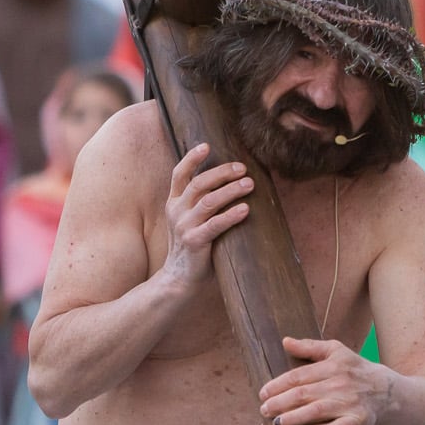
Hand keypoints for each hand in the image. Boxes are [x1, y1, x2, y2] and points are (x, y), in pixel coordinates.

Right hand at [160, 143, 251, 288]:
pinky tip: (245, 209)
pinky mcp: (194, 243)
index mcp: (175, 203)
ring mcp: (184, 227)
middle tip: (243, 168)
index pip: (179, 174)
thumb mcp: (193, 221)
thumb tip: (234, 182)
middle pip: (199, 184)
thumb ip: (204, 203)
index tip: (206, 145)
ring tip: (250, 184)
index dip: (191, 158)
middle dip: (222, 172)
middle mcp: (177, 212)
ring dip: (230, 190)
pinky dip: (231, 216)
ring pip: (208, 202)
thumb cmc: (194, 247)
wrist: (180, 279)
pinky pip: (214, 225)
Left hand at [258, 335, 392, 424]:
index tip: (263, 393)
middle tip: (264, 410)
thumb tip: (285, 341)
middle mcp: (340, 382)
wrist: (385, 390)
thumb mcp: (336, 351)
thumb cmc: (354, 369)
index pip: (299, 376)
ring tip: (278, 424)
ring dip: (296, 418)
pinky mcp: (359, 420)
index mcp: (332, 365)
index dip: (278, 385)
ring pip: (318, 410)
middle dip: (281, 402)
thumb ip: (309, 347)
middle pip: (304, 394)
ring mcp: (350, 402)